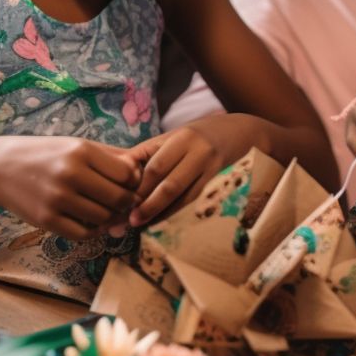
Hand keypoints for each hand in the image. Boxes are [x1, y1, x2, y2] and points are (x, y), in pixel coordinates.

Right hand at [0, 136, 140, 240]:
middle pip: (119, 198)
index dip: (134, 183)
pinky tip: (90, 222)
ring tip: (106, 212)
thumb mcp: (77, 146)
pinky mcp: (46, 219)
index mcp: (81, 151)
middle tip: (123, 204)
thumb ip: (111, 156)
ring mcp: (57, 198)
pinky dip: (93, 232)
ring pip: (103, 218)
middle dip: (126, 204)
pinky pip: (83, 234)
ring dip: (110, 219)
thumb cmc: (47, 155)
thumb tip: (142, 171)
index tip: (130, 186)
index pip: (127, 175)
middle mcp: (70, 173)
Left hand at [126, 114, 257, 225]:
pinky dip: (176, 211)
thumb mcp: (171, 136)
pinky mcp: (219, 181)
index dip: (139, 187)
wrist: (238, 132)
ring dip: (161, 212)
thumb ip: (146, 153)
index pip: (156, 167)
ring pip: (183, 195)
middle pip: (169, 184)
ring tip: (143, 223)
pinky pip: (194, 200)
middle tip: (130, 219)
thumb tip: (117, 171)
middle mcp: (198, 151)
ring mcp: (212, 167)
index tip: (122, 202)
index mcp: (182, 138)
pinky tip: (162, 218)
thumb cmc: (196, 135)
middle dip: (147, 203)